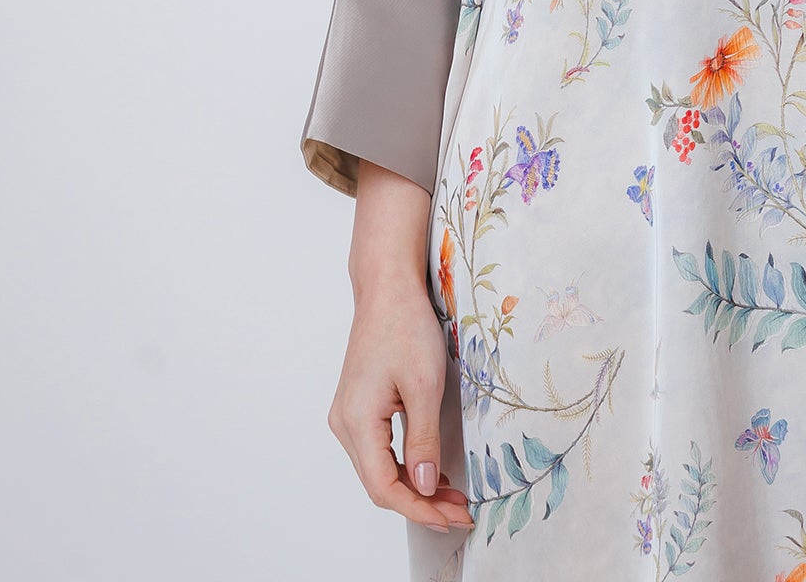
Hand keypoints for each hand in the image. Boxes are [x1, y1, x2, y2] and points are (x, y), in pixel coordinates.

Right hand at [328, 273, 473, 533]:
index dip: (418, 508)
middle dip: (421, 502)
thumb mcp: (424, 385)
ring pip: (380, 469)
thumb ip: (423, 440)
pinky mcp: (360, 408)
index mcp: (356, 421)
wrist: (388, 289)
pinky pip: (380, 450)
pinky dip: (406, 465)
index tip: (452, 517)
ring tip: (452, 497)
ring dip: (415, 486)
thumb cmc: (406, 326)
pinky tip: (431, 471)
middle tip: (460, 511)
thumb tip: (423, 487)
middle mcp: (345, 425)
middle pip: (380, 483)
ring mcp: (349, 416)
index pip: (384, 487)